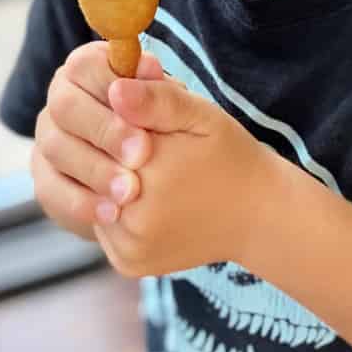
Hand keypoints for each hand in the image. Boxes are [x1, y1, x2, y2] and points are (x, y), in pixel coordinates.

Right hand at [31, 40, 164, 240]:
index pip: (85, 66)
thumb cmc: (176, 132)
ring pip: (56, 149)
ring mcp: (50, 139)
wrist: (175, 183)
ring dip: (95, 171)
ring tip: (131, 192)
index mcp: (93, 69)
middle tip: (140, 157)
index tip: (142, 119)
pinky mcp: (47, 179)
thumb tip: (136, 78)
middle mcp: (64, 99)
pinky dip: (81, 204)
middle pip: (65, 106)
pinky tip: (112, 214)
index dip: (110, 87)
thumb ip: (163, 93)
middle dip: (104, 132)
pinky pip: (51, 190)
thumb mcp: (183, 113)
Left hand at [93, 75, 278, 277]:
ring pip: (94, 195)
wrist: (256, 216)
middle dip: (114, 151)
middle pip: (97, 166)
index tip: (145, 122)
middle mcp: (136, 216)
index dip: (121, 120)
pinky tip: (145, 200)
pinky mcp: (127, 263)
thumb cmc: (228, 155)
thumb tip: (114, 89)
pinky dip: (115, 210)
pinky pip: (104, 225)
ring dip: (109, 180)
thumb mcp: (202, 116)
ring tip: (152, 174)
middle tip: (151, 149)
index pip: (106, 131)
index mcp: (153, 170)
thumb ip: (158, 99)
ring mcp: (130, 246)